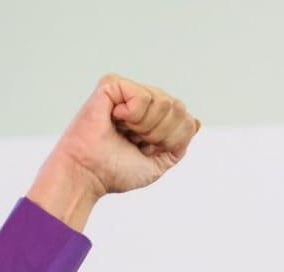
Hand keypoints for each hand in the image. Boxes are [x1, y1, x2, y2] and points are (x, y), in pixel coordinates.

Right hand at [28, 74, 199, 229]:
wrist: (88, 174)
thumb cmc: (115, 171)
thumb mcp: (158, 163)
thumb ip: (179, 144)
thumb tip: (194, 121)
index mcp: (153, 120)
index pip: (186, 121)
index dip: (171, 141)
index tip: (145, 150)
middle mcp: (142, 103)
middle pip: (179, 109)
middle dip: (160, 134)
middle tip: (134, 141)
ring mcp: (128, 92)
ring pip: (165, 102)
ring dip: (147, 127)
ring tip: (124, 131)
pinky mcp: (112, 85)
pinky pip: (144, 96)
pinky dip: (134, 115)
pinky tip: (116, 119)